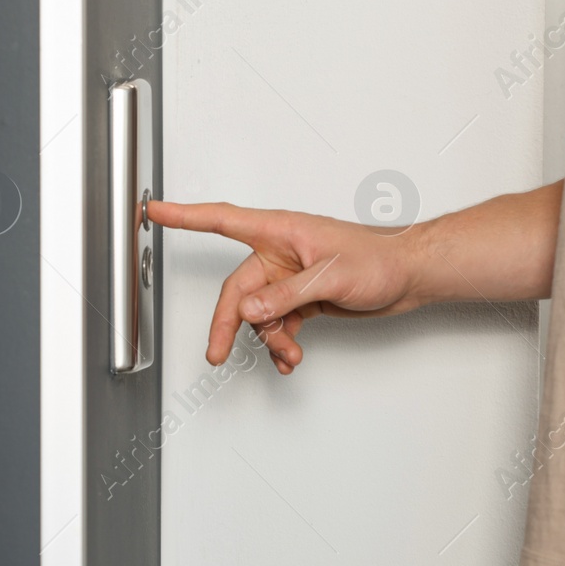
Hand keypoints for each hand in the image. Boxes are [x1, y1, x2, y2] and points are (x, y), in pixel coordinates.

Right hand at [147, 200, 423, 373]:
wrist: (410, 276)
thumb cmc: (380, 259)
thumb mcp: (331, 277)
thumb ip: (285, 294)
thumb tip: (248, 310)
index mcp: (280, 231)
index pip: (222, 220)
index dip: (185, 216)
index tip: (154, 210)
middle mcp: (279, 253)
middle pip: (237, 290)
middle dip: (229, 324)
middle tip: (217, 353)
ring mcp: (289, 278)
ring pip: (257, 314)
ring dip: (267, 339)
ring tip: (288, 354)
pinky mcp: (301, 298)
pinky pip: (277, 323)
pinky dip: (281, 342)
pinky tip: (291, 356)